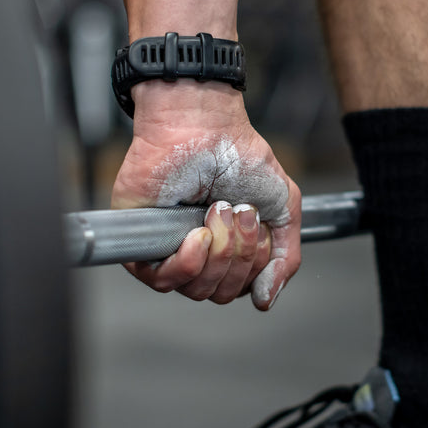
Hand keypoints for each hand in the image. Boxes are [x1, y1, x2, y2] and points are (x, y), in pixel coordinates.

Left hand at [111, 81, 301, 309]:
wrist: (205, 127)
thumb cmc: (240, 157)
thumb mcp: (282, 208)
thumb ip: (285, 258)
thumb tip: (265, 300)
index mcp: (227, 251)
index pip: (240, 289)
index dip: (254, 266)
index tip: (256, 221)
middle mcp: (197, 254)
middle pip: (219, 293)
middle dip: (238, 256)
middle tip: (236, 212)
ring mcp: (168, 249)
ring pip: (194, 289)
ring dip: (218, 253)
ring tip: (217, 212)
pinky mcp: (141, 241)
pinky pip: (161, 280)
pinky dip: (188, 262)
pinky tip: (198, 235)